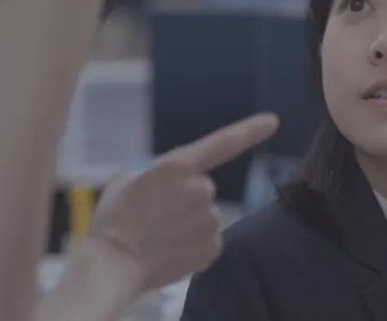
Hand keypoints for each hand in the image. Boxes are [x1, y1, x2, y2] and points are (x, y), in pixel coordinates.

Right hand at [85, 112, 278, 291]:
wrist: (112, 266)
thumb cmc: (114, 220)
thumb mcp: (127, 181)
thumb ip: (159, 174)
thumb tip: (170, 182)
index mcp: (178, 166)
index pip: (223, 143)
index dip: (250, 130)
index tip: (273, 121)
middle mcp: (201, 189)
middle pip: (202, 188)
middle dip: (184, 199)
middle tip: (154, 215)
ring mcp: (210, 219)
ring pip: (205, 216)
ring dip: (187, 223)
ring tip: (158, 235)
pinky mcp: (214, 246)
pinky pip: (208, 239)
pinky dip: (192, 245)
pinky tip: (170, 250)